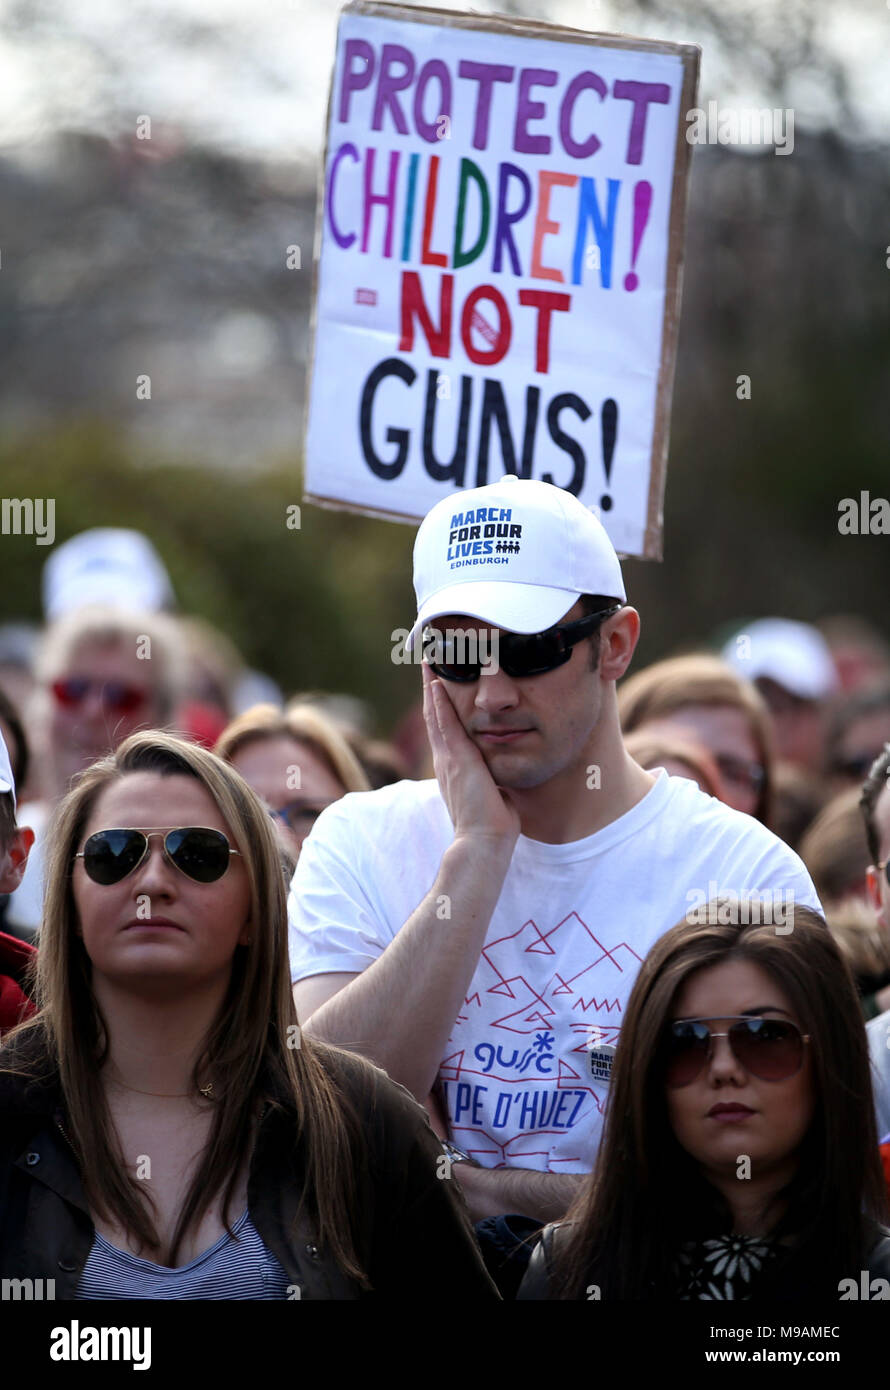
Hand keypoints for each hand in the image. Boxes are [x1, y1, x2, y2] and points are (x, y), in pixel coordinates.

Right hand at [422, 662, 520, 843]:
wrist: (485, 841)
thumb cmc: (492, 822)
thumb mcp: (492, 791)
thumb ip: (492, 778)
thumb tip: (502, 774)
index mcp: (453, 767)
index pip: (445, 729)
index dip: (440, 706)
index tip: (440, 684)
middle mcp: (446, 759)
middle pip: (434, 716)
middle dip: (431, 689)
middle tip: (428, 663)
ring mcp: (448, 758)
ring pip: (435, 714)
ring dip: (431, 687)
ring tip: (428, 662)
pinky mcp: (455, 759)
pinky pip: (444, 724)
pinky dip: (439, 702)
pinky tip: (438, 683)